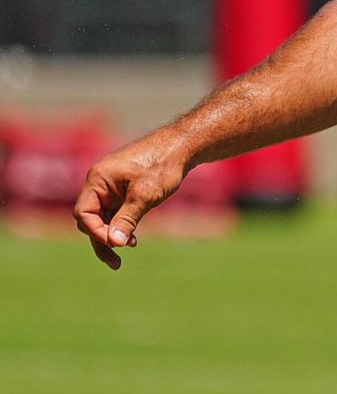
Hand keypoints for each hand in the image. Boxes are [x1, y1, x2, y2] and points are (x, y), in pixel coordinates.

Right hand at [72, 135, 187, 269]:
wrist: (182, 146)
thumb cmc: (162, 165)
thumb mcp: (145, 195)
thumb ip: (127, 219)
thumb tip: (113, 243)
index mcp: (98, 180)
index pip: (84, 213)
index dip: (96, 231)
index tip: (115, 244)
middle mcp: (100, 183)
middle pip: (90, 218)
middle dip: (101, 239)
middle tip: (116, 260)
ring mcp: (111, 187)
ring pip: (103, 218)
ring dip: (112, 236)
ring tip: (122, 256)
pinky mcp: (123, 190)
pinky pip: (115, 213)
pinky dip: (121, 226)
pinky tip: (133, 240)